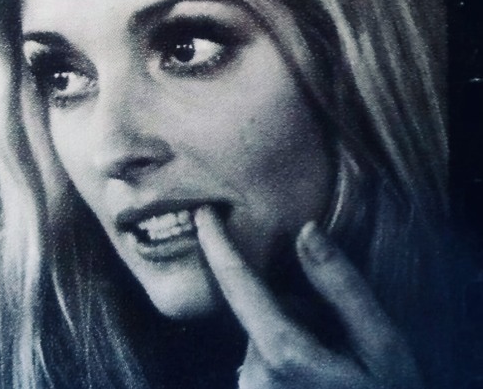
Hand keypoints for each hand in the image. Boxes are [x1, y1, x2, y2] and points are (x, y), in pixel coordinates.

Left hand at [195, 206, 422, 388]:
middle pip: (260, 308)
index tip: (202, 212)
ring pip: (264, 330)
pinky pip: (265, 353)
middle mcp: (254, 376)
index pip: (237, 284)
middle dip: (292, 303)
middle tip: (340, 335)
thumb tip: (305, 230)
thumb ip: (341, 286)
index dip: (217, 244)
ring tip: (335, 358)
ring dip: (292, 329)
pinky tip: (319, 370)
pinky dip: (287, 348)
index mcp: (281, 354)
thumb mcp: (382, 343)